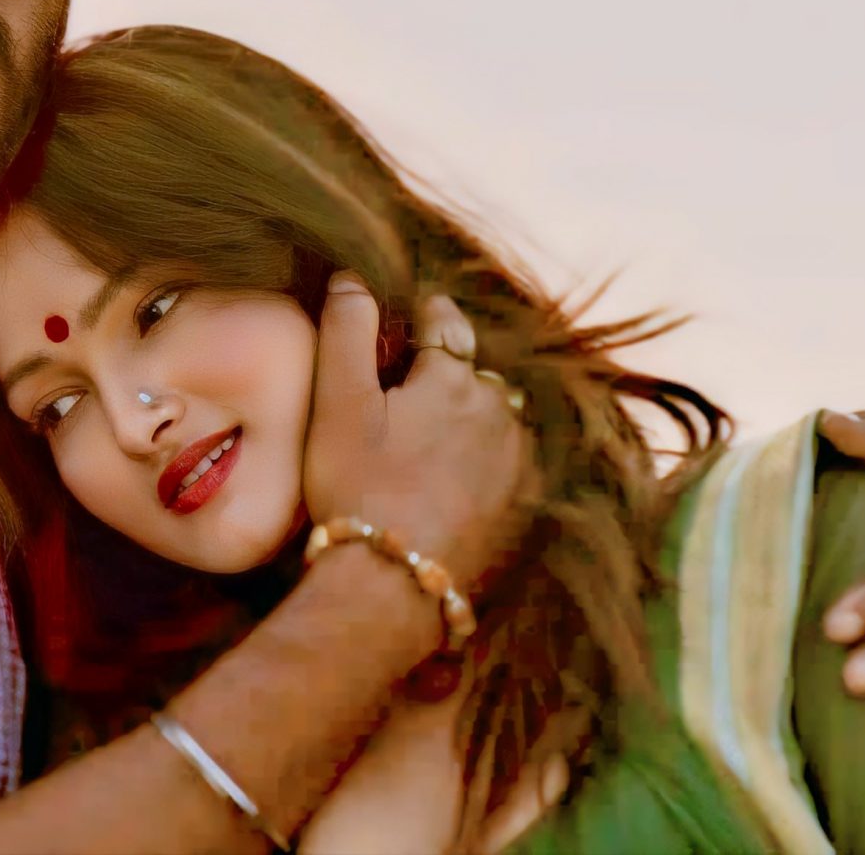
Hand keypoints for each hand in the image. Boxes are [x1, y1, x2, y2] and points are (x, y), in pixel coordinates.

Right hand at [302, 277, 528, 581]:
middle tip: (408, 394)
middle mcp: (499, 411)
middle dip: (448, 372)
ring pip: (498, 418)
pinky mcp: (526, 509)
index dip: (421, 315)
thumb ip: (346, 330)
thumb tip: (352, 276)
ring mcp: (518, 463)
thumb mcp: (337, 403)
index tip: (404, 320)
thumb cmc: (357, 488)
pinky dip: (489, 464)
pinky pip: (512, 466)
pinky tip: (459, 482)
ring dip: (473, 418)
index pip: (444, 320)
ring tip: (433, 440)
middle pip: (475, 371)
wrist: (394, 587)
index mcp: (452, 379)